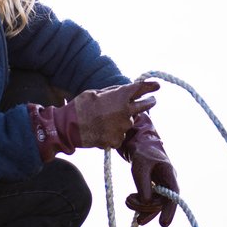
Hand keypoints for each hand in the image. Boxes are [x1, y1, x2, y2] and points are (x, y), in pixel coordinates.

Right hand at [30, 80, 158, 159]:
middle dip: (149, 102)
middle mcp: (126, 112)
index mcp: (121, 96)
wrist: (69, 127)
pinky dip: (114, 133)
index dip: (150, 86)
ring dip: (123, 120)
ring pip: (128, 122)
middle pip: (145, 106)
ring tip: (106, 120)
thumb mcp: (96, 92)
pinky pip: (120, 135)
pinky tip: (102, 131)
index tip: (157, 86)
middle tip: (152, 101)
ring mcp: (123, 127)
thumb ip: (113, 92)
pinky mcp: (117, 140)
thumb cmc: (81, 107)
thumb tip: (124, 90)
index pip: (140, 89)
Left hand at [121, 112, 178, 226]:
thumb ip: (144, 185)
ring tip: (127, 202)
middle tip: (128, 202)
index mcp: (169, 174)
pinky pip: (151, 202)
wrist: (141, 146)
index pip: (173, 195)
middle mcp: (169, 182)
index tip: (163, 224)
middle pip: (162, 203)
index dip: (170, 211)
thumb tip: (146, 203)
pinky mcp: (156, 190)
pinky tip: (130, 202)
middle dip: (146, 208)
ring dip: (141, 207)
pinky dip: (140, 205)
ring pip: (155, 205)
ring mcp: (163, 187)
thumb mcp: (140, 167)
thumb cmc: (142, 154)